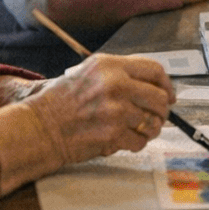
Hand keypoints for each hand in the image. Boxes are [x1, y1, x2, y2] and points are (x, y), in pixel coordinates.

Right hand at [24, 54, 174, 162]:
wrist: (39, 129)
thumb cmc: (61, 104)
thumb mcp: (89, 74)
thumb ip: (121, 75)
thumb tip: (156, 88)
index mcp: (110, 66)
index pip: (154, 70)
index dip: (167, 85)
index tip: (169, 96)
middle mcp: (116, 84)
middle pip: (159, 98)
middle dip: (162, 112)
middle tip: (156, 119)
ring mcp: (116, 110)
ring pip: (153, 122)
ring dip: (149, 130)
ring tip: (136, 131)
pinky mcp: (113, 133)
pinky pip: (140, 141)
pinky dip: (135, 144)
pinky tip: (122, 140)